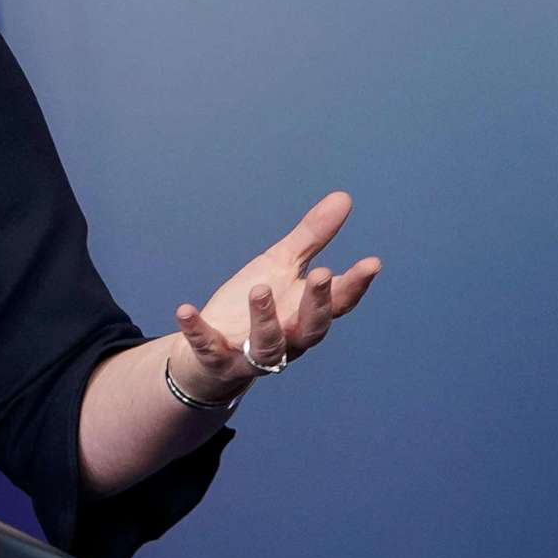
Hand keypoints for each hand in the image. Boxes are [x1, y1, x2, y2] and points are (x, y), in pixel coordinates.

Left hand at [171, 191, 381, 400]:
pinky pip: (208, 348)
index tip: (372, 262)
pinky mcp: (218, 360)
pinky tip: (184, 308)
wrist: (211, 352)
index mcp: (305, 314)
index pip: (339, 302)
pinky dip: (197, 331)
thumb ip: (311, 237)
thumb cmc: (255, 305)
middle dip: (317, 302)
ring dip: (265, 318)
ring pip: (268, 346)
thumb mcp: (281, 265)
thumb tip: (344, 197)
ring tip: (259, 288)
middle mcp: (288, 339)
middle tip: (321, 273)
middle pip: (311, 328)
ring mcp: (253, 354)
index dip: (356, 284)